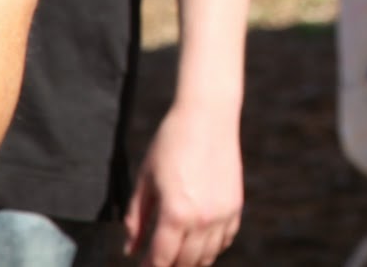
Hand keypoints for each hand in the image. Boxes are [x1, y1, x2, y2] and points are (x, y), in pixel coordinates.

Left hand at [125, 101, 244, 266]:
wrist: (208, 115)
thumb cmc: (171, 142)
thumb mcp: (145, 179)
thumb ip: (136, 218)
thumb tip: (131, 248)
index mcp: (175, 213)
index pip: (161, 258)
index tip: (142, 266)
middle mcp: (202, 218)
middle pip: (185, 262)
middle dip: (169, 266)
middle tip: (157, 261)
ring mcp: (223, 213)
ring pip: (207, 256)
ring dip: (190, 262)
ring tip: (176, 258)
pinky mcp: (236, 205)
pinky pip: (225, 240)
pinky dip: (212, 248)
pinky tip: (199, 244)